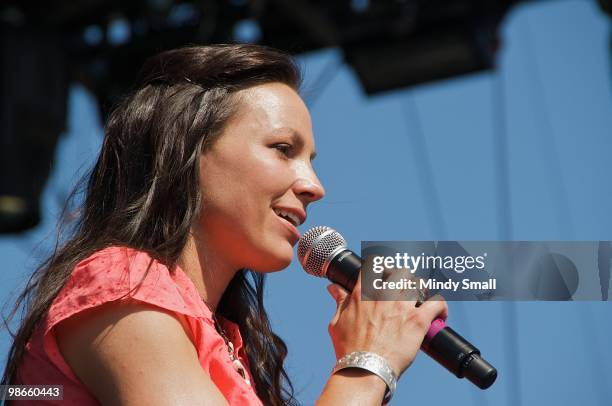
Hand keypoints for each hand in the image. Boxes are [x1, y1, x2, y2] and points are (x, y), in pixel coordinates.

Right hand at [326, 266, 447, 376]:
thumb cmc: (349, 349)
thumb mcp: (337, 322)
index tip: (384, 275)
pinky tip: (439, 314)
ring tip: (422, 300)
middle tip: (404, 289)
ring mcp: (402, 306)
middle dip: (404, 278)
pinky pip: (437, 303)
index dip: (381, 267)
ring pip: (420, 283)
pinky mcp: (418, 320)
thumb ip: (339, 301)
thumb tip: (333, 288)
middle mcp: (383, 295)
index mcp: (363, 293)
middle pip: (400, 271)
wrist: (365, 369)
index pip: (374, 265)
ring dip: (422, 290)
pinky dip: (441, 306)